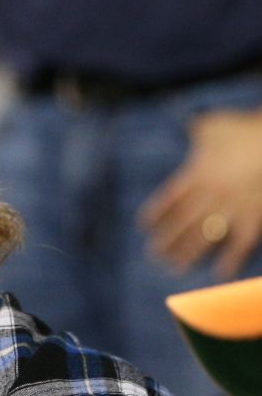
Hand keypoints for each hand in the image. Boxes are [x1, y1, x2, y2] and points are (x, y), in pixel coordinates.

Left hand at [139, 108, 261, 278]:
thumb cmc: (246, 129)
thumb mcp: (216, 124)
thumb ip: (199, 129)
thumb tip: (188, 122)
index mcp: (197, 174)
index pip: (169, 199)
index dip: (156, 214)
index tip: (144, 226)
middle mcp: (210, 194)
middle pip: (182, 223)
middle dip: (167, 241)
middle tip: (154, 255)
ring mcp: (232, 207)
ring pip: (205, 236)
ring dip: (188, 254)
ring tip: (175, 267)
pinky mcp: (254, 216)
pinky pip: (241, 243)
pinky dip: (232, 259)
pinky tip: (221, 273)